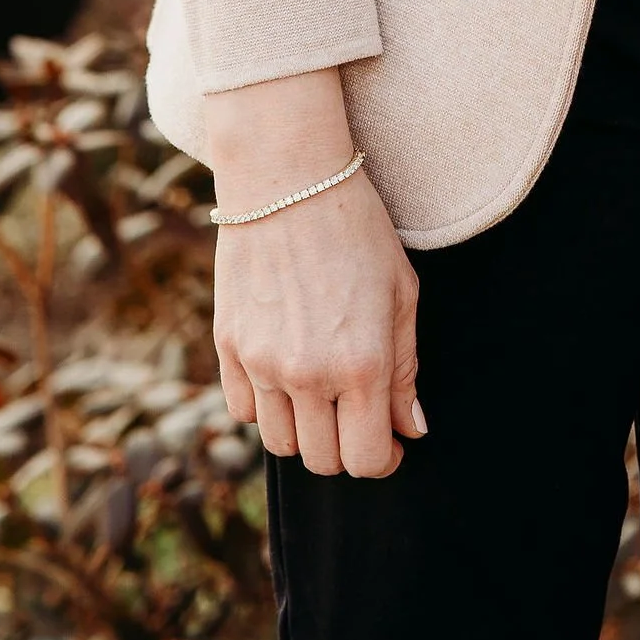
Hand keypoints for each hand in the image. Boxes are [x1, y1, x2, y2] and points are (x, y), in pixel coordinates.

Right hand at [206, 71, 422, 478]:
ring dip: (305, 431)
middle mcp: (308, 374)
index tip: (390, 443)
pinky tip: (285, 373)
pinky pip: (244, 411)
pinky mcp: (228, 347)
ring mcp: (261, 364)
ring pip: (280, 444)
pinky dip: (266, 406)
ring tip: (323, 393)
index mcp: (362, 363)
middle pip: (322, 460)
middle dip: (347, 446)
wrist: (288, 179)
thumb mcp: (401, 293)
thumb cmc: (358, 229)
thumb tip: (411, 428)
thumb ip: (406, 369)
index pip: (366, 460)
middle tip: (359, 415)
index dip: (383, 460)